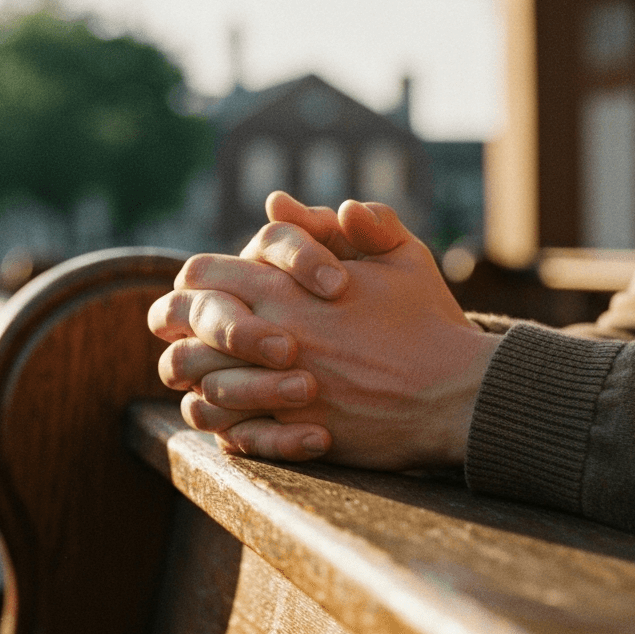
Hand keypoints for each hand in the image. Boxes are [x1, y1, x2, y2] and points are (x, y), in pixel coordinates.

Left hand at [149, 196, 499, 469]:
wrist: (458, 393)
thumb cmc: (431, 325)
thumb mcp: (406, 258)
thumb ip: (363, 223)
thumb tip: (306, 204)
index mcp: (290, 288)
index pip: (204, 274)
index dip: (193, 283)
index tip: (198, 295)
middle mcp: (273, 332)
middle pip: (185, 326)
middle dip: (176, 329)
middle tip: (182, 337)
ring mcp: (279, 383)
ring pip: (197, 380)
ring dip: (195, 376)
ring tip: (204, 378)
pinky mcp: (291, 429)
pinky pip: (226, 427)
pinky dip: (218, 421)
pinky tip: (227, 416)